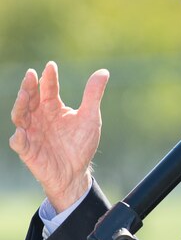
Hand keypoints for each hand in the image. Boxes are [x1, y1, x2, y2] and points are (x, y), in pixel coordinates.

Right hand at [10, 61, 109, 211]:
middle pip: (30, 98)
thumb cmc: (80, 144)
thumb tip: (103, 71)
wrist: (76, 173)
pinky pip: (19, 143)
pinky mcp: (28, 150)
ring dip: (20, 105)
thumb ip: (93, 95)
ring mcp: (31, 133)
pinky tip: (20, 132)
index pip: (48, 88)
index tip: (51, 66)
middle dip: (29, 87)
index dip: (49, 77)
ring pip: (20, 116)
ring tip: (24, 94)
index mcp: (52, 107)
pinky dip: (18, 138)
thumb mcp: (90, 118)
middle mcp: (39, 117)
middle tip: (31, 75)